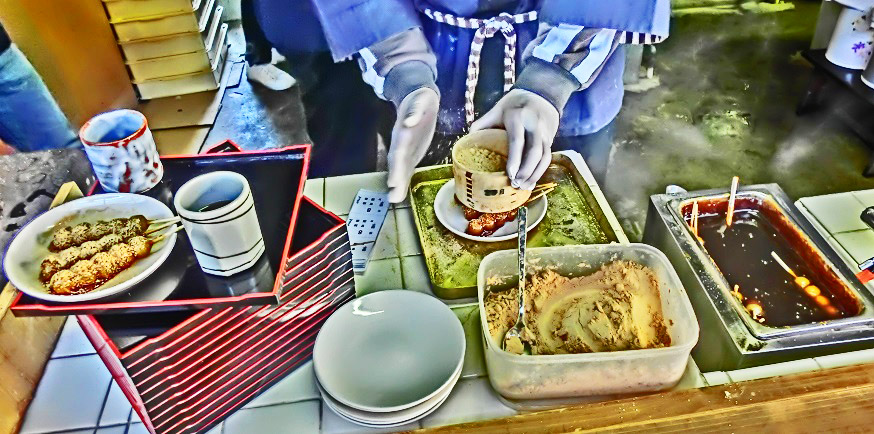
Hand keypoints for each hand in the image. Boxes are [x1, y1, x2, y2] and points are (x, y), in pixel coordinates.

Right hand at [387, 88, 438, 202]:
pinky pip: (407, 166)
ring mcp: (406, 148)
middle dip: (396, 179)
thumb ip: (414, 112)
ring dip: (398, 182)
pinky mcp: (412, 151)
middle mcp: (402, 143)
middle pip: (398, 163)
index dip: (397, 167)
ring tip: (394, 198)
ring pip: (401, 167)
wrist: (419, 99)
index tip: (393, 182)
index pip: (399, 152)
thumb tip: (409, 122)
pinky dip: (404, 178)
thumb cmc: (419, 101)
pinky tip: (400, 191)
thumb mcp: (419, 102)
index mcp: (403, 132)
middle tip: (393, 197)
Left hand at [470, 89, 558, 190]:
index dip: (515, 159)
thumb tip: (467, 143)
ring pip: (544, 156)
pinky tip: (531, 181)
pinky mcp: (551, 139)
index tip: (510, 175)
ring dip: (535, 174)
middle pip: (534, 151)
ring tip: (523, 187)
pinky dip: (540, 171)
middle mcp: (534, 125)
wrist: (541, 94)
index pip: (517, 140)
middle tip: (515, 184)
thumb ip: (482, 124)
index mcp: (517, 117)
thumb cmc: (513, 105)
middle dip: (526, 170)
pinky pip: (547, 157)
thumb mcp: (496, 109)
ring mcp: (545, 132)